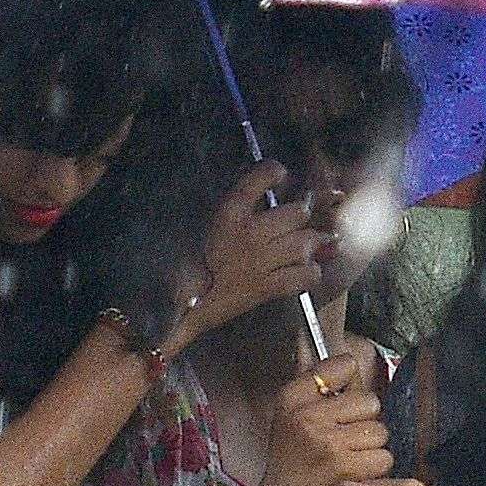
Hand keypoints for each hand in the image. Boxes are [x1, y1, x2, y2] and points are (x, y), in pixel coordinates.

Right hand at [179, 165, 318, 340]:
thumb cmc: (186, 268)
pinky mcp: (267, 289)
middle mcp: (248, 234)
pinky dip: (308, 274)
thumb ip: (234, 209)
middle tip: (292, 224)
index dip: (274, 172)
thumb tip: (269, 189)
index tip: (278, 175)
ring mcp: (259, 262)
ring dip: (308, 246)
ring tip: (302, 248)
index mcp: (226, 215)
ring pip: (306, 243)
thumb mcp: (200, 230)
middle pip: (298, 212)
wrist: (177, 313)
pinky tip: (300, 272)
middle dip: (299, 218)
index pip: (261, 178)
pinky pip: (306, 275)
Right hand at [244, 350, 393, 485]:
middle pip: (370, 401)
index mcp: (292, 398)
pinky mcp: (346, 467)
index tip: (336, 400)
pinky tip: (353, 473)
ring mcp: (328, 442)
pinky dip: (373, 468)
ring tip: (346, 458)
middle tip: (341, 439)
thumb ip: (317, 385)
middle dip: (363, 421)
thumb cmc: (291, 460)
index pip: (344, 365)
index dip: (347, 384)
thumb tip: (349, 360)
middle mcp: (308, 416)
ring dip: (369, 447)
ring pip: (380, 430)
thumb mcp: (290, 416)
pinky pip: (383, 456)